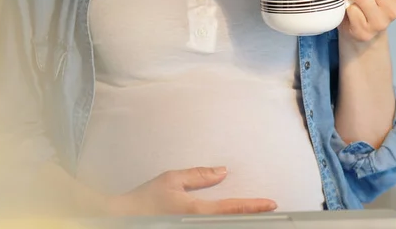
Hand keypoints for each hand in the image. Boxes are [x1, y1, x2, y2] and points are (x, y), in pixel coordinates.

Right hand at [106, 167, 276, 215]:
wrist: (125, 217)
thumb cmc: (145, 200)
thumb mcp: (171, 180)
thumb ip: (198, 176)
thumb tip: (221, 172)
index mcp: (196, 211)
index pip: (232, 208)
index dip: (254, 206)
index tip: (270, 204)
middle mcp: (197, 224)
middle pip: (232, 222)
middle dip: (251, 217)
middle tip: (269, 211)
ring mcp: (192, 228)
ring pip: (223, 226)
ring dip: (238, 220)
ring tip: (254, 214)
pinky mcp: (186, 228)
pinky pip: (213, 226)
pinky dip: (224, 220)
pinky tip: (231, 217)